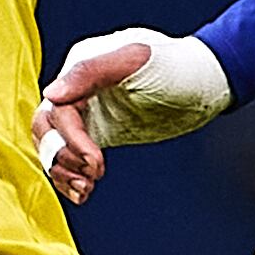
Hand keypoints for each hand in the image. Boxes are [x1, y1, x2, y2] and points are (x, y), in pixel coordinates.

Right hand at [32, 28, 228, 203]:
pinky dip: (73, 175)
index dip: (71, 140)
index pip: (58, 110)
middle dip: (62, 158)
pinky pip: (74, 155)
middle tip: (88, 179)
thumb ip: (91, 73)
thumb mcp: (135, 61)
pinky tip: (85, 192)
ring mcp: (89, 111)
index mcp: (81, 68)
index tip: (96, 164)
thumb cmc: (175, 64)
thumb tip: (51, 95)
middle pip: (47, 130)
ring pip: (56, 146)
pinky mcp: (101, 131)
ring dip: (64, 172)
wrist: (206, 79)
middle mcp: (78, 90)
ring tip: (85, 191)